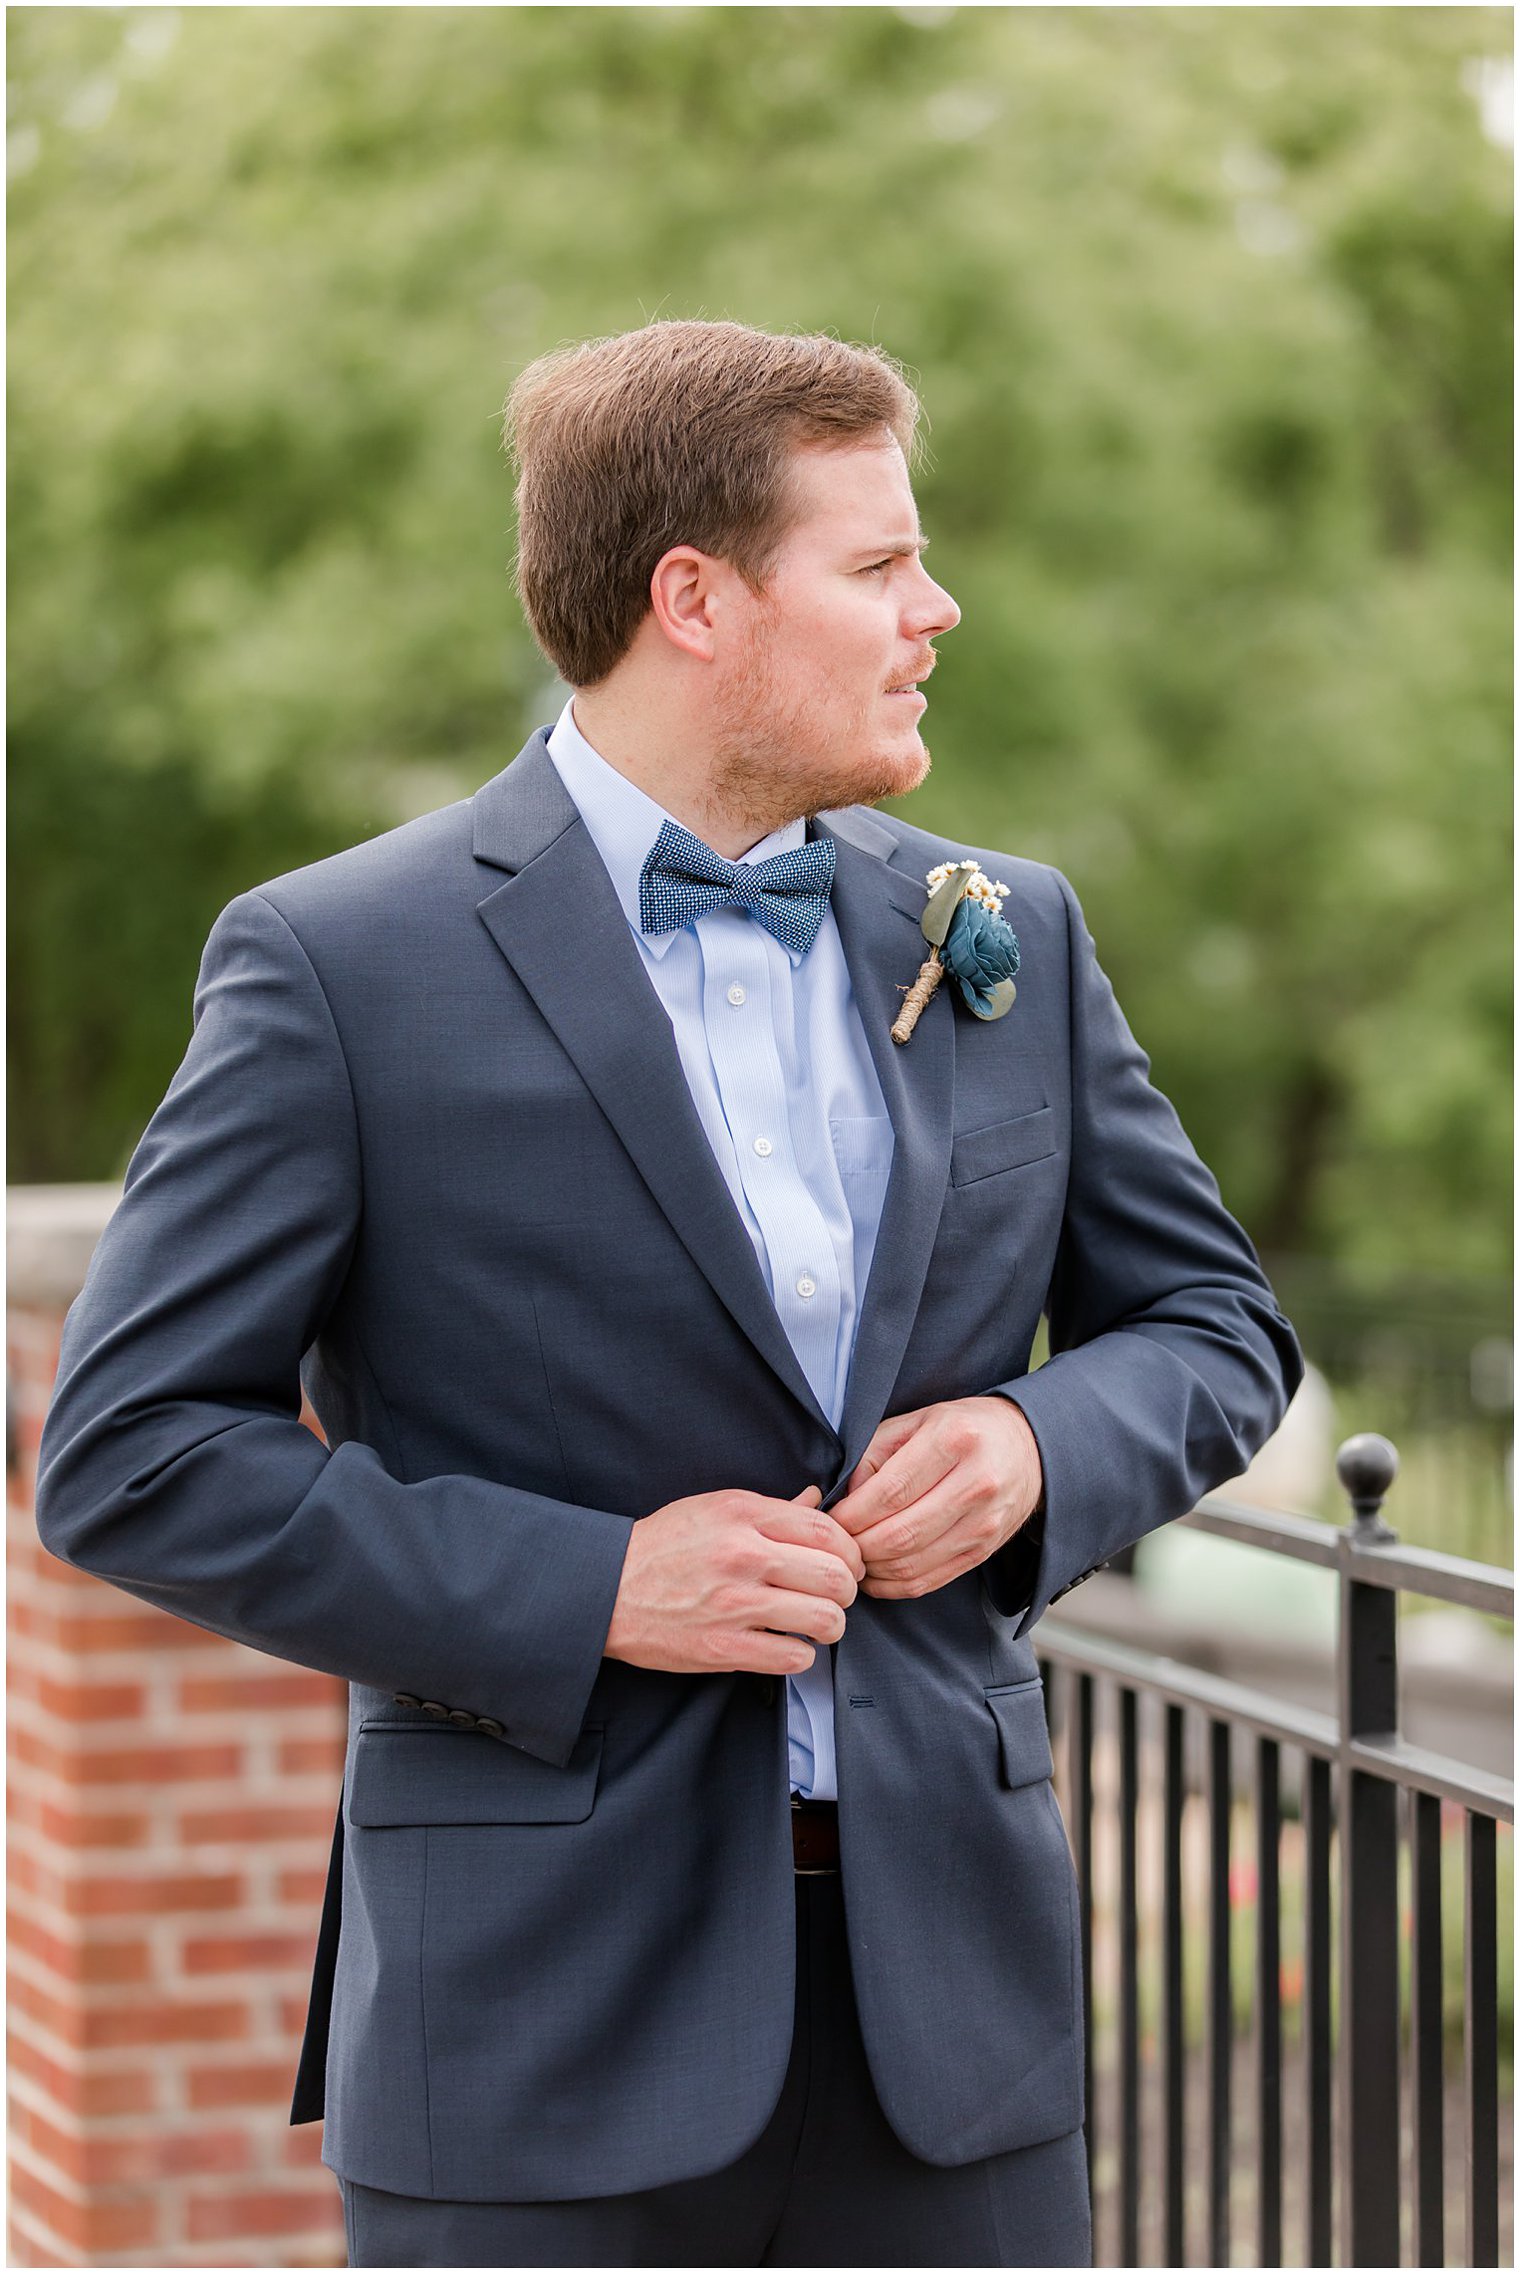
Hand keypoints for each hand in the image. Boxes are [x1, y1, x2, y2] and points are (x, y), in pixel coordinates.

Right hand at [604, 1484, 863, 1675]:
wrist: (608, 1588)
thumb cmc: (663, 1545)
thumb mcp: (715, 1508)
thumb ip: (771, 1508)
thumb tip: (815, 1499)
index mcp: (744, 1515)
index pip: (828, 1531)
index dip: (850, 1552)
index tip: (846, 1564)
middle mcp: (743, 1556)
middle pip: (836, 1577)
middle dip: (846, 1591)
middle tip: (836, 1596)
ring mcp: (734, 1605)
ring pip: (825, 1619)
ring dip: (830, 1625)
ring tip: (817, 1623)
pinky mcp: (723, 1648)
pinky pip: (794, 1657)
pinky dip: (800, 1654)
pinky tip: (787, 1644)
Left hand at [839, 1396, 1043, 1599]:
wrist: (1028, 1448)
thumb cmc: (960, 1430)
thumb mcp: (916, 1421)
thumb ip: (874, 1454)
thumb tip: (843, 1499)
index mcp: (953, 1441)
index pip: (890, 1492)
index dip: (851, 1514)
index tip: (829, 1519)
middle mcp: (975, 1484)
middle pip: (900, 1534)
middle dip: (857, 1546)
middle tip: (835, 1543)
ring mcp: (984, 1524)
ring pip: (912, 1564)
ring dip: (871, 1569)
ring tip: (851, 1556)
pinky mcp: (984, 1551)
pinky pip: (929, 1581)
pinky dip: (893, 1585)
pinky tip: (875, 1573)